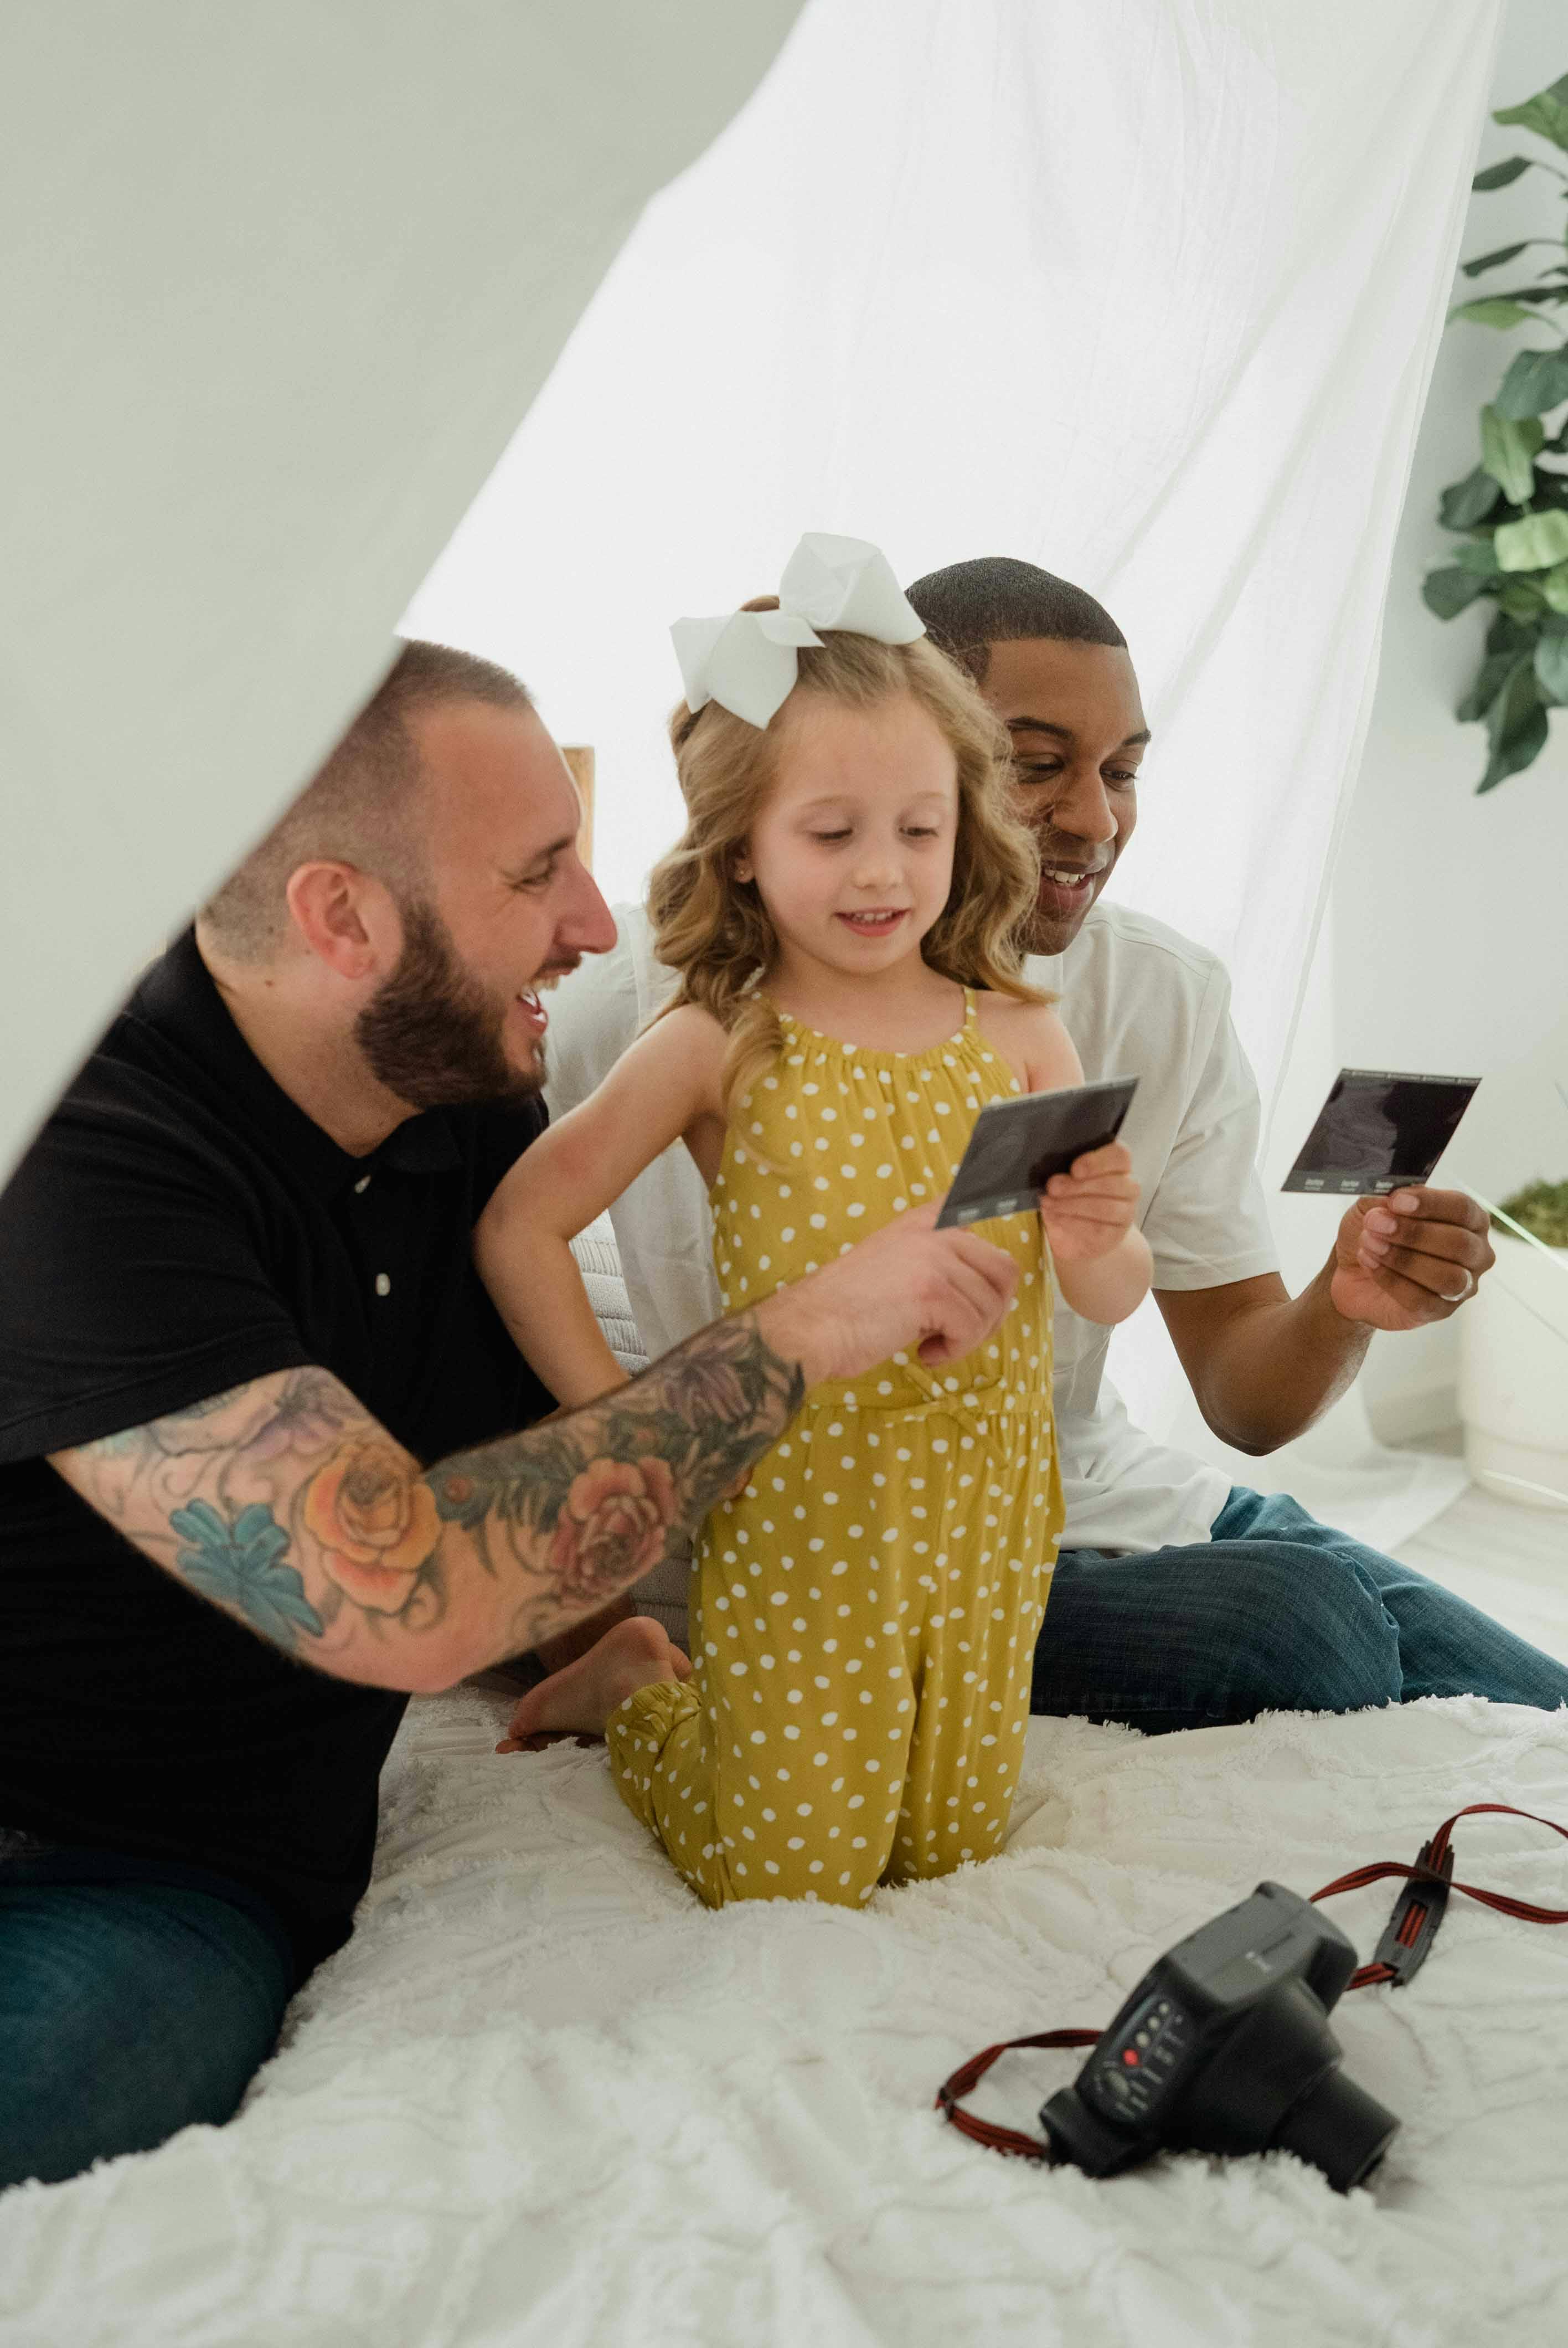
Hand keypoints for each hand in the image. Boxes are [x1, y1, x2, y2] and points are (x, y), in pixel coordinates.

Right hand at [755, 1200, 1017, 1383]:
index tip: (985, 1273)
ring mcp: (934, 1257)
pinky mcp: (933, 1291)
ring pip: (990, 1306)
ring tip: (932, 1345)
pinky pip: (971, 1328)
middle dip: (990, 1312)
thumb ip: (934, 1258)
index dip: (991, 1245)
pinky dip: (953, 1351)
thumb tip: (983, 1286)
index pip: (980, 1213)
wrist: (810, 1326)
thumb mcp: (893, 1262)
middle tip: (961, 1332)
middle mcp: (934, 1230)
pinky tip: (923, 1353)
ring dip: (968, 1337)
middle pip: (1003, 1271)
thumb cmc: (846, 1308)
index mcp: (924, 1220)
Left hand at [1038, 1141, 1140, 1263]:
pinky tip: (1055, 1216)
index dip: (1097, 1161)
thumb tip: (1053, 1177)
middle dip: (1078, 1186)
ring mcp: (1125, 1213)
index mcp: (1118, 1165)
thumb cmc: (1072, 1194)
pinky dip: (1072, 1222)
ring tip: (1048, 1202)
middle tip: (1052, 1187)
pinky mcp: (1115, 1234)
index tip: (1074, 1169)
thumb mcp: (1067, 1178)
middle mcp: (1128, 1187)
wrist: (1076, 1229)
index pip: (1120, 1155)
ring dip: (1073, 1205)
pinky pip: (1097, 1229)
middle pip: (1113, 1183)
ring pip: (1106, 1208)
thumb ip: (1064, 1170)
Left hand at [1329, 1187, 1494, 1331]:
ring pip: (1447, 1277)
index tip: (1396, 1201)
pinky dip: (1391, 1280)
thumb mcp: (1373, 1206)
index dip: (1430, 1204)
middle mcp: (1475, 1252)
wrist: (1353, 1270)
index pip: (1462, 1208)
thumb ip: (1385, 1198)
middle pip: (1459, 1243)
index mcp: (1469, 1218)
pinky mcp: (1440, 1311)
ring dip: (1403, 1259)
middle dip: (1413, 1233)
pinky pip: (1422, 1300)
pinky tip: (1370, 1264)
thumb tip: (1390, 1200)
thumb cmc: (1375, 1232)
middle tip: (1376, 1224)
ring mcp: (1463, 1286)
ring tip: (1370, 1244)